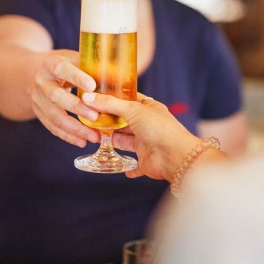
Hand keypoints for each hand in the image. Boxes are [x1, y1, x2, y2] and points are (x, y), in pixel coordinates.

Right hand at [31, 50, 99, 146]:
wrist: (40, 74)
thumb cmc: (68, 66)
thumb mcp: (77, 60)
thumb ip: (95, 68)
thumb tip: (120, 76)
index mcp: (51, 64)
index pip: (62, 69)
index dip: (77, 78)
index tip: (92, 87)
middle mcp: (42, 82)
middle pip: (56, 96)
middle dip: (77, 108)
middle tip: (96, 116)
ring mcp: (38, 99)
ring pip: (54, 116)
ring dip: (75, 128)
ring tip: (94, 137)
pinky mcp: (39, 113)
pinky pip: (52, 127)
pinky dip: (68, 136)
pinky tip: (82, 141)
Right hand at [81, 92, 200, 180]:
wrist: (174, 155)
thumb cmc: (159, 128)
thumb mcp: (133, 110)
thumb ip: (110, 104)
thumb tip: (89, 97)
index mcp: (149, 109)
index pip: (129, 100)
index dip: (115, 98)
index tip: (98, 97)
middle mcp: (148, 125)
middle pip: (124, 121)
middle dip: (109, 120)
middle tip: (90, 117)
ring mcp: (146, 143)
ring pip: (125, 140)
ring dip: (112, 139)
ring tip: (94, 135)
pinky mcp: (145, 161)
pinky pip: (134, 165)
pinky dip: (127, 166)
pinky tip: (116, 164)